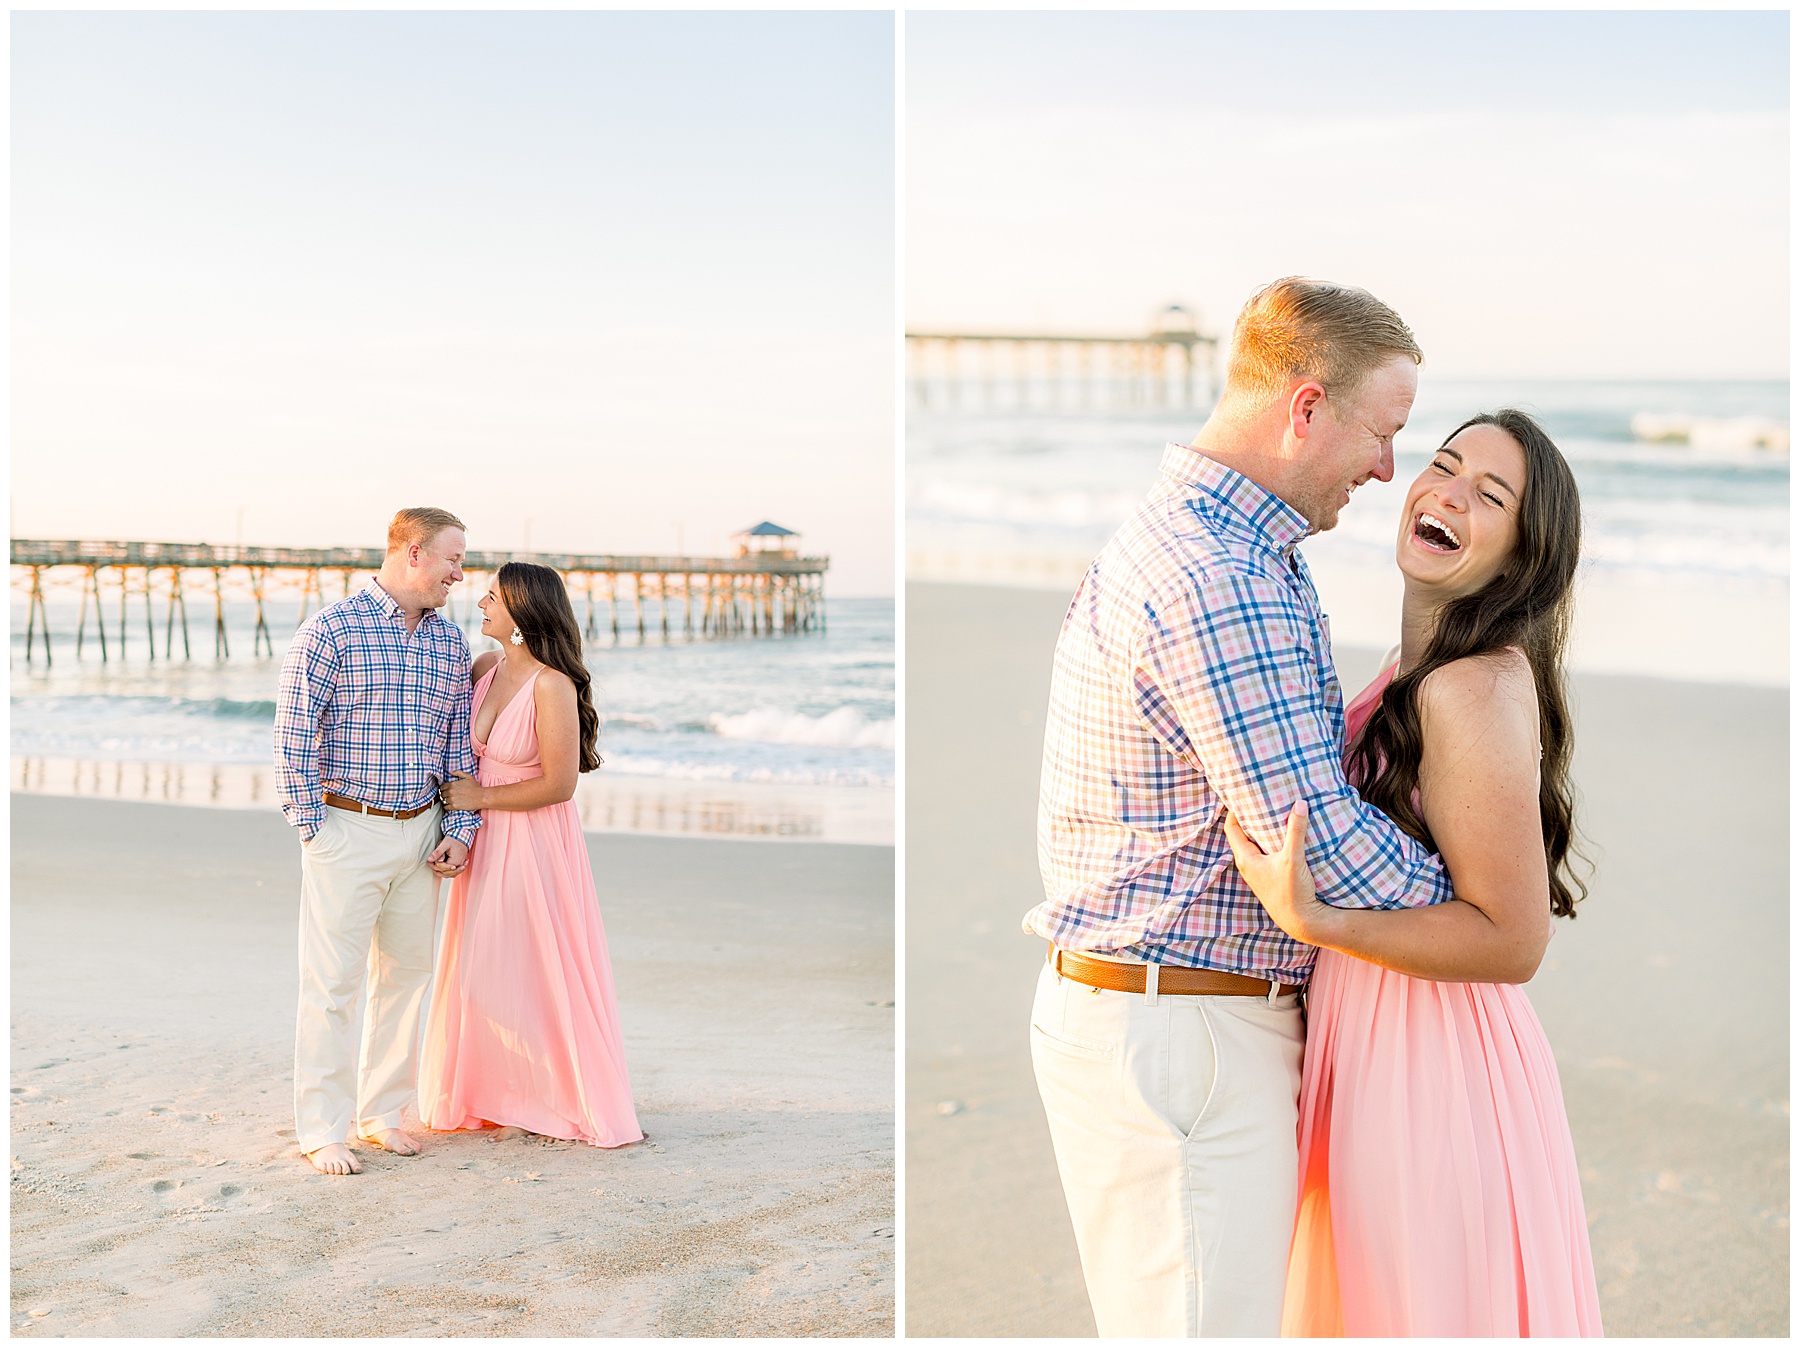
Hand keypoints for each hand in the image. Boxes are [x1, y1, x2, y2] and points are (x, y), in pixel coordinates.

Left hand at [426, 837, 468, 877]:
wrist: (462, 838)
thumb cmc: (453, 840)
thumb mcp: (444, 844)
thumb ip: (437, 852)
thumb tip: (430, 860)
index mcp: (455, 861)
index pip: (443, 868)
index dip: (436, 864)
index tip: (430, 860)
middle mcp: (459, 865)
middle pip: (446, 873)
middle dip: (437, 868)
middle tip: (430, 863)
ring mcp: (460, 865)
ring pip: (449, 874)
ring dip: (441, 872)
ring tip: (434, 866)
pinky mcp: (460, 865)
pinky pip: (453, 873)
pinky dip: (447, 872)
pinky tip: (442, 870)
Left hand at [438, 771, 484, 811]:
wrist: (481, 797)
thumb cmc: (475, 787)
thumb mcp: (468, 776)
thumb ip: (458, 772)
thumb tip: (450, 772)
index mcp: (452, 784)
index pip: (442, 787)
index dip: (444, 789)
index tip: (446, 790)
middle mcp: (451, 791)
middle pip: (442, 794)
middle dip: (444, 794)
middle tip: (448, 796)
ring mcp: (452, 799)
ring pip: (443, 800)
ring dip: (446, 800)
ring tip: (450, 801)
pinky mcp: (454, 806)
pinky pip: (446, 807)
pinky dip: (447, 806)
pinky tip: (450, 805)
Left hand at [1221, 800, 1328, 944]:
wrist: (1301, 921)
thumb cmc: (1292, 892)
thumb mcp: (1293, 859)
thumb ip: (1296, 831)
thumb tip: (1300, 803)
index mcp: (1246, 858)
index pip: (1231, 827)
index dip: (1233, 809)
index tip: (1239, 793)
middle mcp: (1247, 865)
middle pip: (1241, 834)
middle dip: (1248, 817)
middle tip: (1256, 797)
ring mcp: (1257, 872)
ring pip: (1253, 844)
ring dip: (1258, 830)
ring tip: (1268, 812)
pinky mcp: (1268, 877)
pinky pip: (1262, 853)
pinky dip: (1267, 842)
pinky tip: (1280, 836)